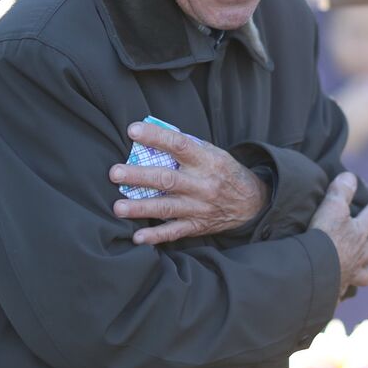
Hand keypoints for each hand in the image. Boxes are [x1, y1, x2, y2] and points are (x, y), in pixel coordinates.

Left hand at [110, 121, 268, 245]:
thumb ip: (186, 147)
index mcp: (207, 160)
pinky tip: (138, 237)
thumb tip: (152, 135)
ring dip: (141, 208)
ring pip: (167, 207)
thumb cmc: (224, 172)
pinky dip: (156, 236)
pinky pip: (174, 232)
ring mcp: (199, 207)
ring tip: (118, 207)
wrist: (252, 202)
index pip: (179, 145)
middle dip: (139, 176)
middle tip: (115, 173)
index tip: (133, 130)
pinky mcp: (197, 226)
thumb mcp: (213, 153)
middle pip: (167, 179)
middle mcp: (203, 184)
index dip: (155, 137)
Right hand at [308, 173, 367, 298]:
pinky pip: (343, 291)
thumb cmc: (325, 237)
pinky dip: (342, 288)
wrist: (314, 273)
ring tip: (362, 269)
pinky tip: (338, 289)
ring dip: (365, 269)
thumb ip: (341, 191)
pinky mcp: (336, 292)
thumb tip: (350, 176)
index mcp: (358, 234)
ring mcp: (349, 275)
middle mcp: (358, 256)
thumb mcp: (332, 207)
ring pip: (365, 274)